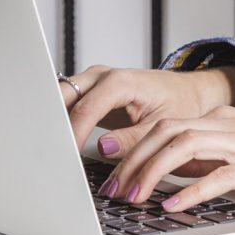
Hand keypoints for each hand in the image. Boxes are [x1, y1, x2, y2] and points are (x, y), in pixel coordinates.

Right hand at [62, 63, 234, 155]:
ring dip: (53, 121)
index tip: (66, 158)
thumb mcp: (163, 125)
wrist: (187, 92)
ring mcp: (94, 82)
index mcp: (122, 82)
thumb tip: (103, 147)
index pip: (87, 108)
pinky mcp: (91, 92)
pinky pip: (67, 103)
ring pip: (61, 97)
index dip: (72, 134)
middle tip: (47, 153)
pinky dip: (59, 120)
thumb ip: (133, 138)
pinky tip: (56, 142)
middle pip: (64, 95)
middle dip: (52, 123)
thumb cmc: (180, 104)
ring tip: (48, 150)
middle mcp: (103, 76)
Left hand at [93, 103, 234, 209]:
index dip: (131, 142)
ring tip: (131, 197)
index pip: (165, 122)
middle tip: (109, 189)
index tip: (105, 164)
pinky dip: (192, 188)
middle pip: (167, 131)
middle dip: (131, 159)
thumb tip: (169, 172)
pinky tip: (172, 204)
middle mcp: (230, 124)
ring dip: (151, 172)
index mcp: (223, 119)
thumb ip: (211, 155)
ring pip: (186, 146)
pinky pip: (223, 173)